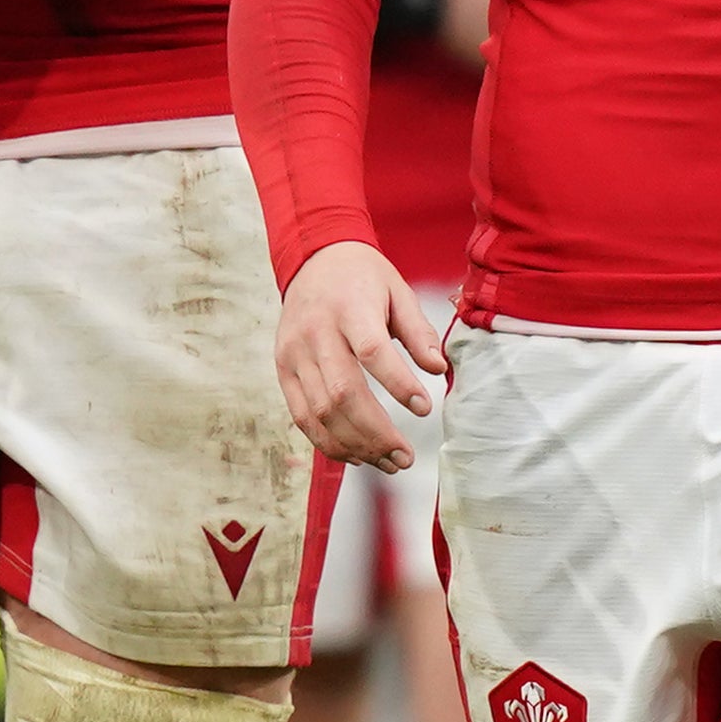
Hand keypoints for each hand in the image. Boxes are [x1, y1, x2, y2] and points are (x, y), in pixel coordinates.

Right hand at [272, 241, 447, 470]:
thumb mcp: (398, 292)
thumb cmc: (363, 278)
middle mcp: (315, 332)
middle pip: (342, 392)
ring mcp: (293, 353)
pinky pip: (301, 415)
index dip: (397, 384)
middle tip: (406, 457)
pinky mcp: (283, 369)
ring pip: (320, 412)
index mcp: (348, 308)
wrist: (312, 259)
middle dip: (376, 432)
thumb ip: (418, 332)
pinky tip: (356, 455)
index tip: (425, 409)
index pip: (371, 351)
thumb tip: (438, 369)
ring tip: (388, 462)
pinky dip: (327, 442)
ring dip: (355, 445)